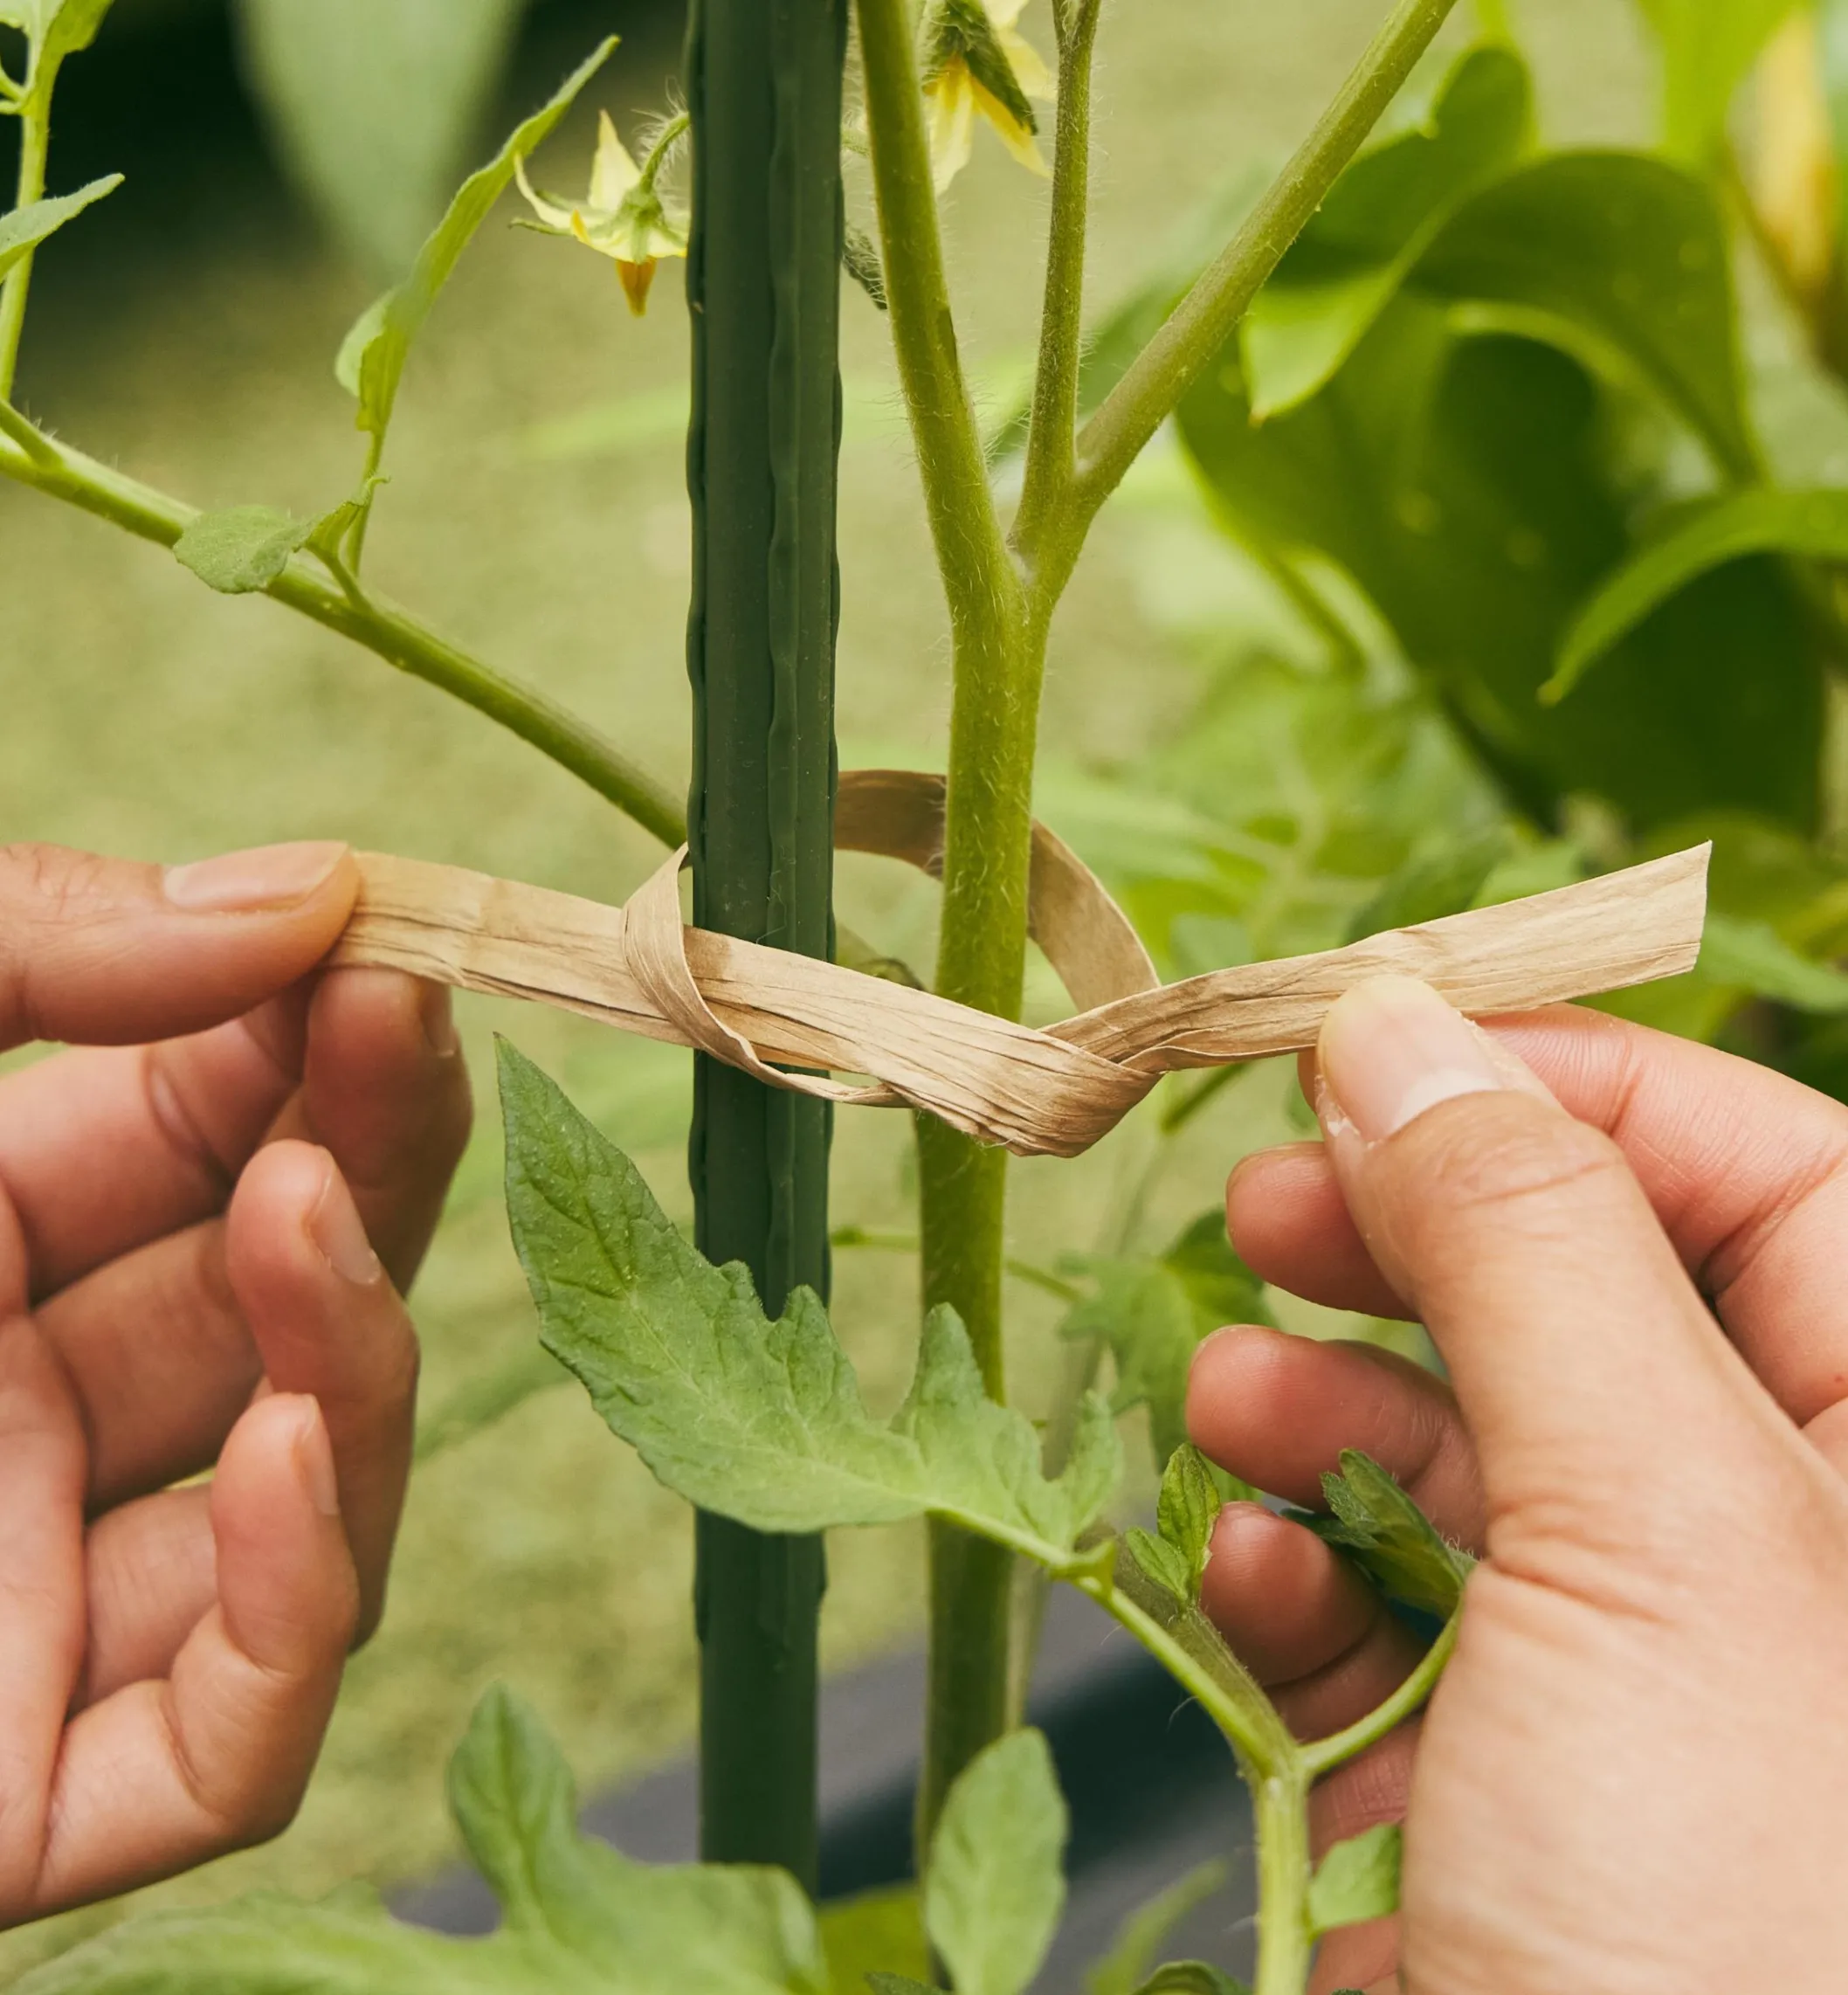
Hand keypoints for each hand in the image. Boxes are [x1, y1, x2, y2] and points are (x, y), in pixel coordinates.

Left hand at [0, 840, 469, 1924]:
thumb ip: (39, 943)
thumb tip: (311, 888)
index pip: (224, 1137)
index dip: (329, 1042)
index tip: (398, 950)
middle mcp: (13, 1415)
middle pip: (290, 1307)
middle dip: (365, 1165)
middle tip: (392, 1037)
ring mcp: (18, 1608)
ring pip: (308, 1516)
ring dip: (353, 1359)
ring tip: (295, 1219)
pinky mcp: (3, 1802)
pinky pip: (229, 1744)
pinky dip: (302, 1609)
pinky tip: (299, 1450)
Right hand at [1186, 980, 1847, 1994]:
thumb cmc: (1742, 1936)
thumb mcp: (1655, 1531)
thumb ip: (1526, 1245)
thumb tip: (1398, 1020)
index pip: (1768, 1169)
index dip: (1564, 1084)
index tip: (1367, 1038)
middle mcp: (1795, 1557)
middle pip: (1590, 1296)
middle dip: (1411, 1237)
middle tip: (1259, 1199)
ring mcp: (1644, 1679)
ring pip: (1470, 1447)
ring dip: (1326, 1399)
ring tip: (1224, 1397)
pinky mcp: (1510, 1784)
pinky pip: (1400, 1613)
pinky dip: (1303, 1571)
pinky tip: (1240, 1572)